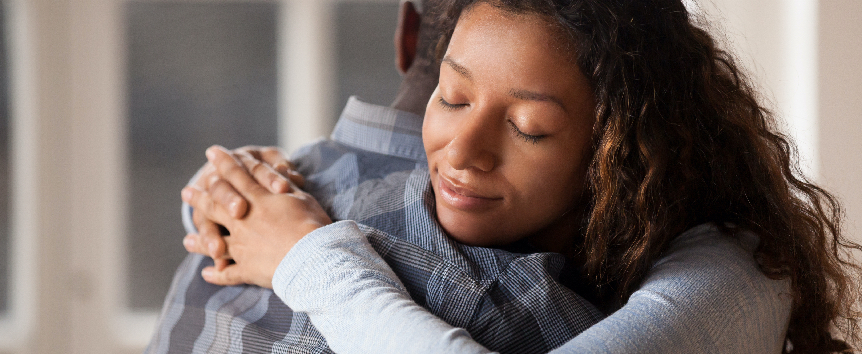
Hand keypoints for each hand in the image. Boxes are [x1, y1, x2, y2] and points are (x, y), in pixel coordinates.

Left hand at [182, 146, 331, 287]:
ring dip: (201, 240)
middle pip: (216, 206)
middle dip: (200, 198)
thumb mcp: (301, 197)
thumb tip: (277, 173)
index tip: (212, 152)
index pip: (237, 176)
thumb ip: (285, 186)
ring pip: (216, 241)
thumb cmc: (312, 223)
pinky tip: (208, 273)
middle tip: (186, 193)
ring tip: (187, 241)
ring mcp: (242, 246)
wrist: (313, 256)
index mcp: (258, 200)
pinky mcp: (248, 269)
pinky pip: (228, 273)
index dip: (224, 163)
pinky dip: (217, 273)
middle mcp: (243, 221)